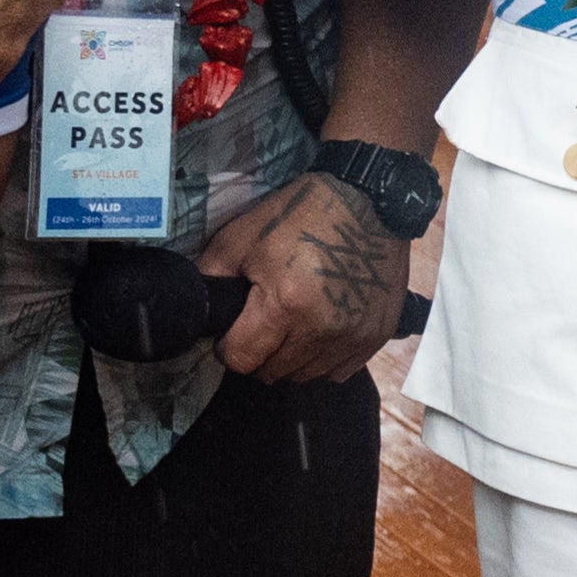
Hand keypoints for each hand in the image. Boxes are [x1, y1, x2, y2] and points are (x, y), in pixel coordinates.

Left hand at [201, 167, 407, 382]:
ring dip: (292, 357)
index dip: (228, 347)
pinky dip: (324, 357)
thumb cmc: (304, 214)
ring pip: (305, 375)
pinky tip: (321, 328)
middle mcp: (321, 330)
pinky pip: (339, 371)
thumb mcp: (243, 236)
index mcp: (284, 305)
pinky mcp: (375, 337)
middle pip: (273, 372)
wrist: (372, 201)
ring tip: (293, 322)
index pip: (241, 360)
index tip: (232, 330)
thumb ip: (212, 275)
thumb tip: (201, 309)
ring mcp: (352, 337)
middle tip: (263, 321)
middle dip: (260, 351)